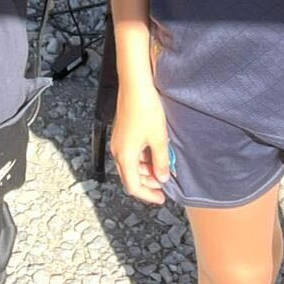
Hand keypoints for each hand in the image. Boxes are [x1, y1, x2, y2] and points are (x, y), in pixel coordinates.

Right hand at [111, 79, 171, 203]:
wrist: (135, 85)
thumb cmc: (145, 109)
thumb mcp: (159, 138)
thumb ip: (161, 161)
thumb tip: (162, 177)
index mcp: (125, 156)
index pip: (134, 186)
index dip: (148, 195)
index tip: (161, 197)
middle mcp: (118, 150)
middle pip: (131, 176)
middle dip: (148, 182)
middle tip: (165, 181)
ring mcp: (119, 141)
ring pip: (131, 165)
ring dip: (146, 169)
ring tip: (163, 164)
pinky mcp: (122, 132)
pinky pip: (131, 152)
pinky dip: (143, 157)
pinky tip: (155, 151)